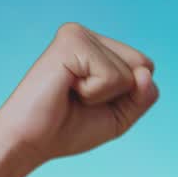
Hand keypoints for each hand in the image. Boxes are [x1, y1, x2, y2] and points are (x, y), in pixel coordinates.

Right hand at [0, 22, 158, 169]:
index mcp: (99, 47)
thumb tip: (145, 72)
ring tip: (71, 94)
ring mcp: (78, 34)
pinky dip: (94, 94)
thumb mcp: (119, 117)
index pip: (146, 67)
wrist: (30, 142)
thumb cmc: (68, 129)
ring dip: (104, 96)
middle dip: (120, 95)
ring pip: (130, 72)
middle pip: (144, 66)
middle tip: (81, 100)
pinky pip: (112, 76)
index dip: (129, 97)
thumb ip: (143, 96)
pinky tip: (67, 89)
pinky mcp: (70, 41)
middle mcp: (89, 35)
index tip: (93, 103)